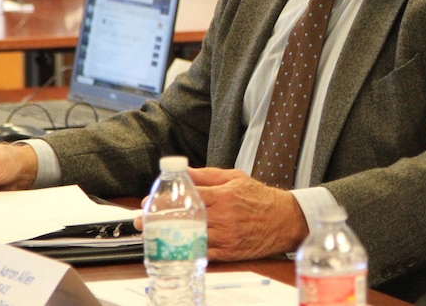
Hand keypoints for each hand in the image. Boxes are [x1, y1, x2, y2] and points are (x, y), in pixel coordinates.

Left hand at [134, 167, 307, 260]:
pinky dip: (186, 250)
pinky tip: (172, 248)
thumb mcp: (234, 177)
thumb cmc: (260, 197)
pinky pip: (203, 252)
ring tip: (151, 235)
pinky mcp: (229, 252)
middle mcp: (223, 217)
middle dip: (160, 220)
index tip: (148, 202)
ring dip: (168, 237)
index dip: (165, 200)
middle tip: (141, 222)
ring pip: (191, 238)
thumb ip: (206, 175)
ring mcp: (226, 237)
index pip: (188, 197)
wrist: (284, 220)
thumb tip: (183, 171)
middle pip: (184, 219)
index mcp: (223, 196)